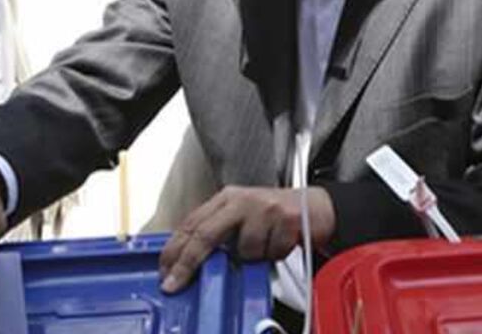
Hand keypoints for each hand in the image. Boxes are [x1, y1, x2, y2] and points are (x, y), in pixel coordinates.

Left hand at [158, 186, 334, 292]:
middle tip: (176, 283)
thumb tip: (187, 261)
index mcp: (226, 198)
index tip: (165, 270)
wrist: (315, 206)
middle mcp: (242, 200)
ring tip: (264, 246)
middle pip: (206, 234)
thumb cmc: (273, 215)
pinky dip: (275, 254)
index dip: (175, 249)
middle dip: (188, 262)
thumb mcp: (240, 216)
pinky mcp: (286, 218)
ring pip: (244, 249)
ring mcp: (264, 208)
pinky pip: (271, 252)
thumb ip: (217, 231)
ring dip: (253, 257)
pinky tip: (280, 242)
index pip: (192, 223)